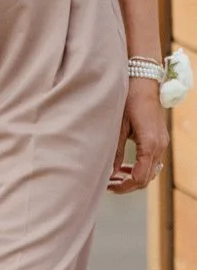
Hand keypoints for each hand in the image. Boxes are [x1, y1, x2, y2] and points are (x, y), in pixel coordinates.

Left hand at [109, 77, 169, 192]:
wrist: (143, 81)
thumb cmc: (128, 99)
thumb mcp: (118, 126)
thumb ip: (115, 151)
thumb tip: (108, 173)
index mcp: (150, 144)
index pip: (140, 177)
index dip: (124, 187)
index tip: (108, 188)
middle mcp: (160, 146)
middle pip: (146, 178)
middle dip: (127, 185)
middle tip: (107, 185)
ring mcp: (162, 143)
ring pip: (150, 171)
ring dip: (133, 177)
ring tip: (113, 177)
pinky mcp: (159, 139)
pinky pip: (151, 161)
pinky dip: (138, 168)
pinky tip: (123, 167)